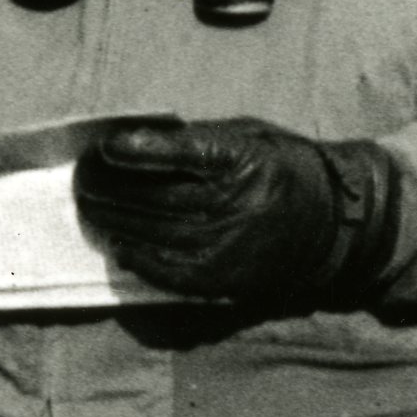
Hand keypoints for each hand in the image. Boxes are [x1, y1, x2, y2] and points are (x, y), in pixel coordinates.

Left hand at [71, 116, 408, 313]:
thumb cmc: (282, 170)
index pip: (182, 154)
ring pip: (153, 232)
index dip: (136, 150)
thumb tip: (133, 142)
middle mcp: (237, 206)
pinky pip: (167, 270)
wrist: (334, 228)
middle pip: (154, 197)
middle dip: (109, 185)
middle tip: (83, 178)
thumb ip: (197, 139)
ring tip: (89, 206)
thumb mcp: (250, 138)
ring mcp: (229, 247)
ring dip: (112, 219)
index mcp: (246, 162)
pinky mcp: (224, 279)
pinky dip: (137, 256)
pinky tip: (119, 243)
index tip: (105, 147)